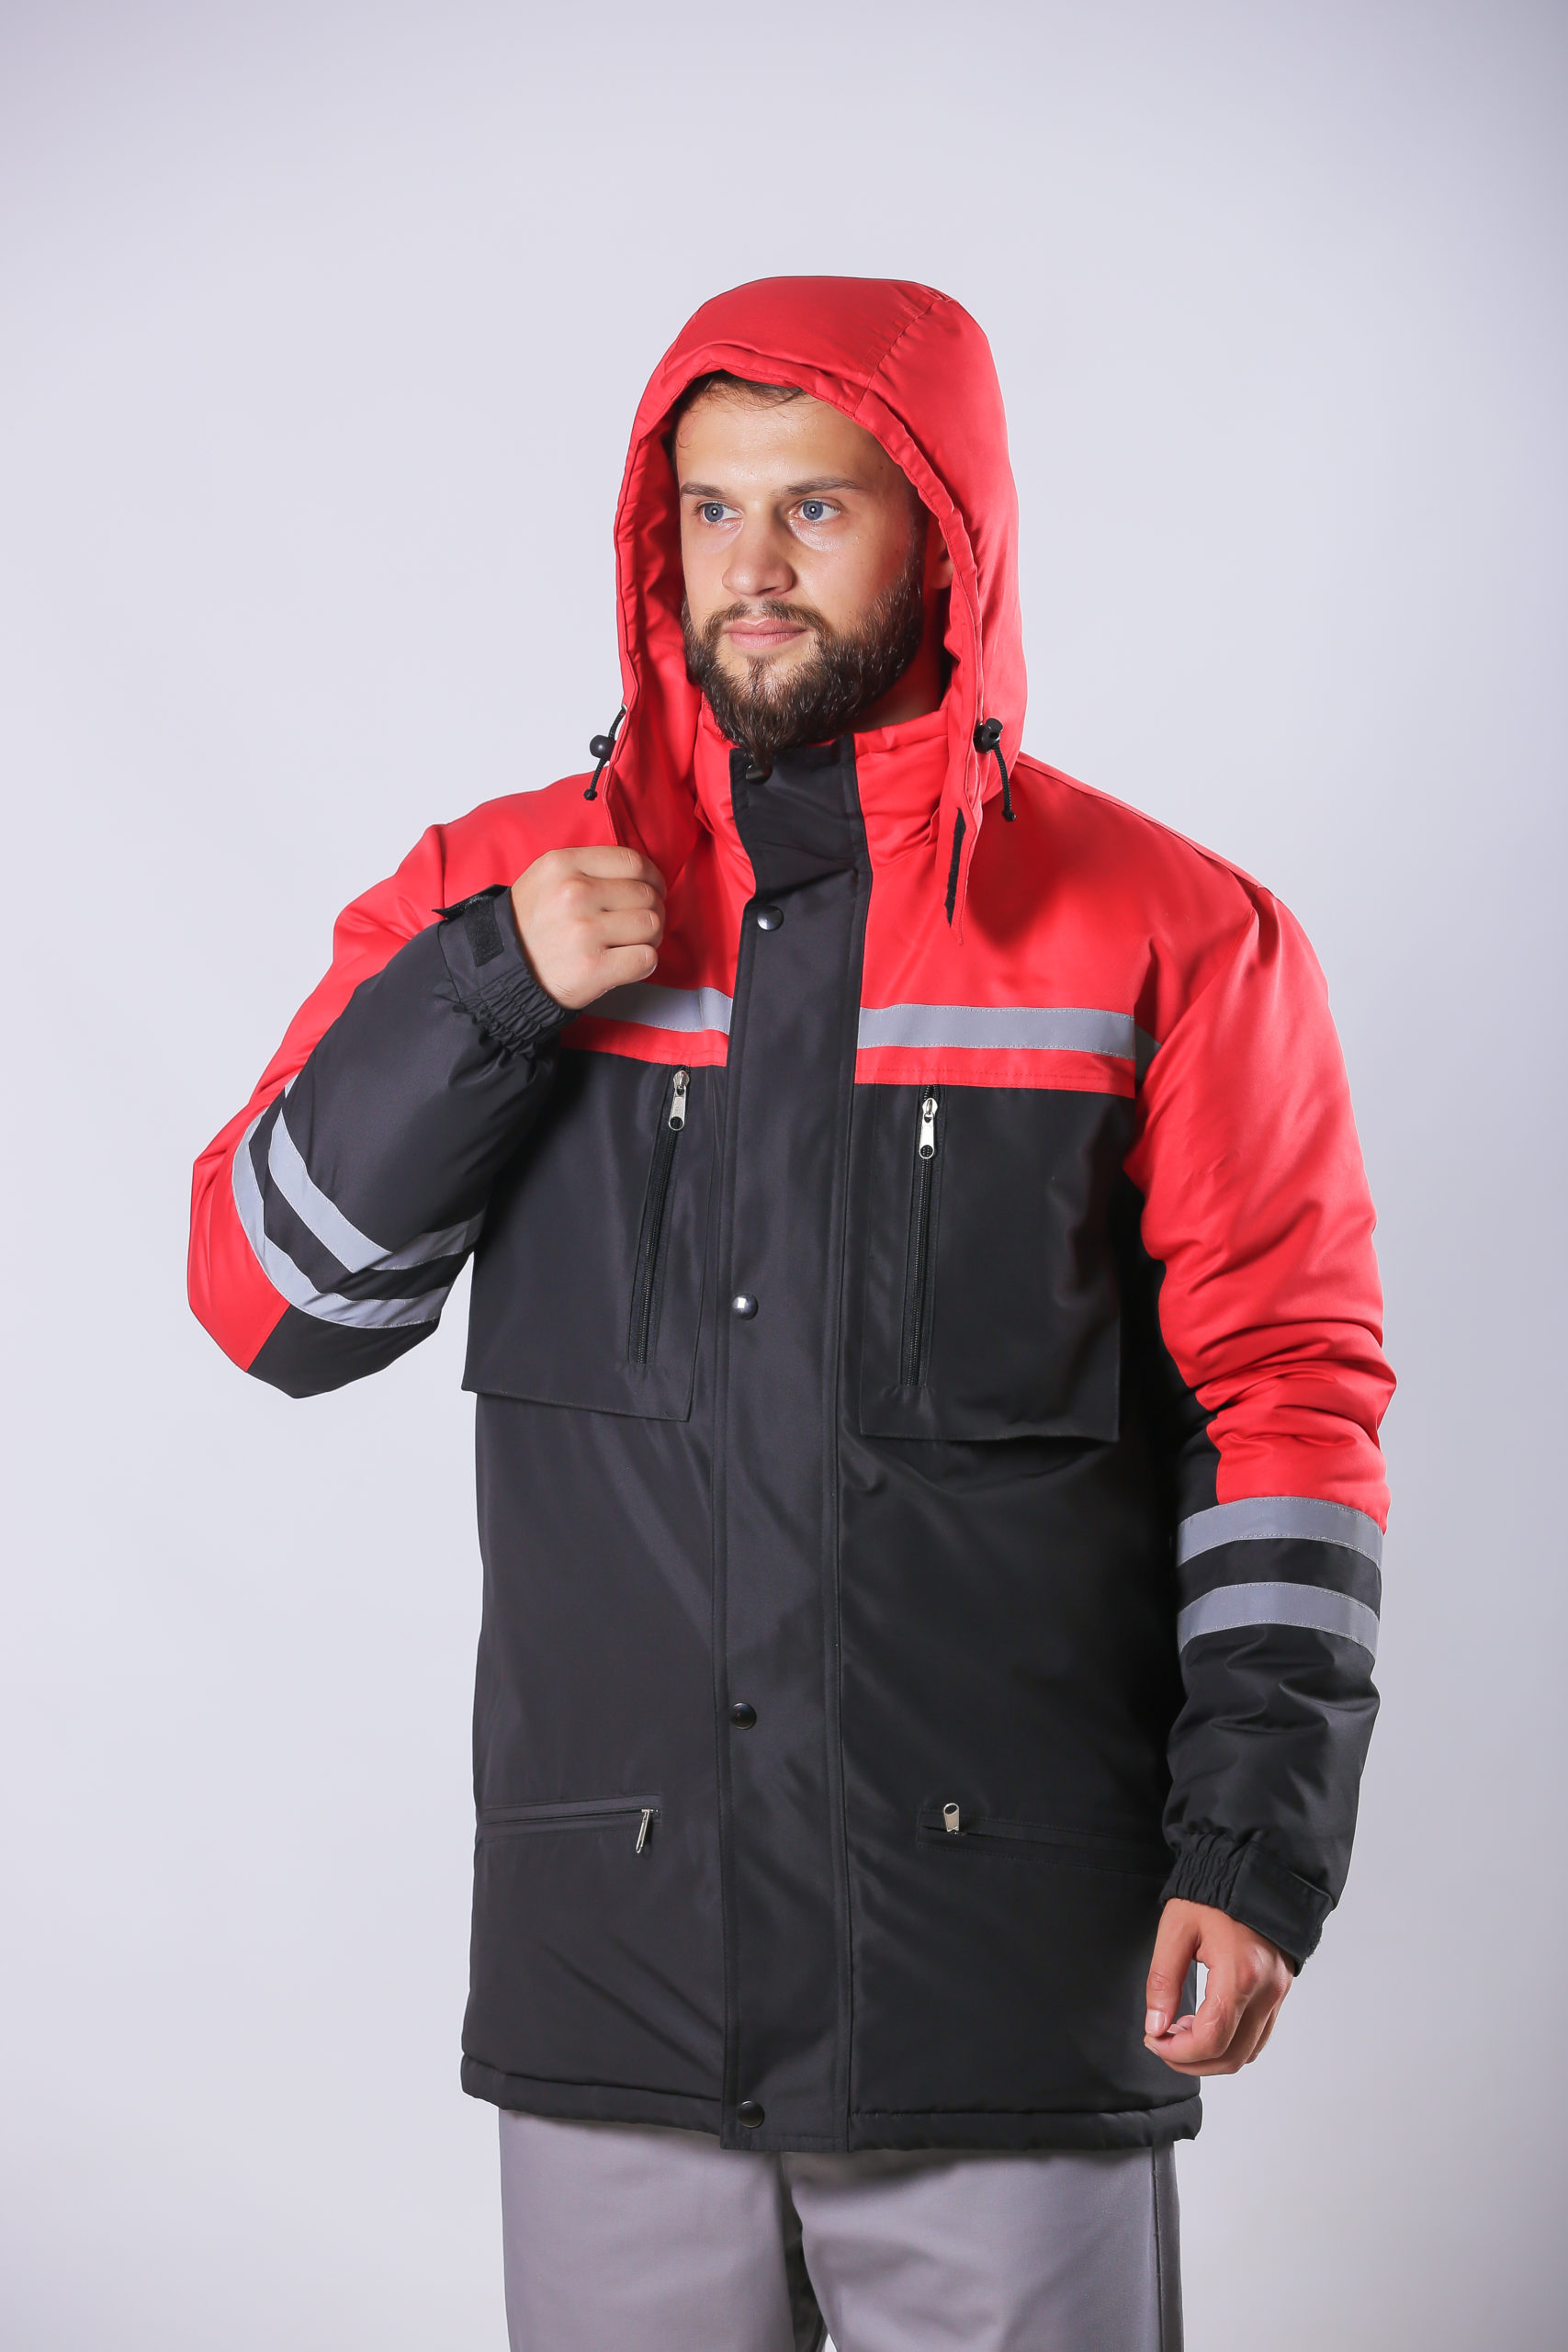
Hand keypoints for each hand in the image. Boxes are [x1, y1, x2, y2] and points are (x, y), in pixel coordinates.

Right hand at [510, 847, 666, 1011]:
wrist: (503, 970)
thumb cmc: (531, 925)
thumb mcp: (547, 878)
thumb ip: (590, 869)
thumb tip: (643, 875)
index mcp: (564, 865)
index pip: (633, 862)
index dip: (653, 877)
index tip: (653, 890)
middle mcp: (575, 894)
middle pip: (647, 895)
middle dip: (653, 910)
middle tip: (640, 924)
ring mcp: (584, 932)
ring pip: (652, 925)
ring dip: (650, 937)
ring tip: (632, 943)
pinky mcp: (593, 968)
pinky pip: (646, 958)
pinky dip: (644, 963)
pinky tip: (627, 962)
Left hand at [1144, 1898, 1291, 2074]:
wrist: (1251, 1871)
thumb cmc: (1212, 1895)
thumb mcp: (1176, 1929)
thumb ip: (1163, 1980)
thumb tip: (1156, 2026)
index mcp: (1240, 1974)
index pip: (1212, 2039)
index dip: (1178, 2052)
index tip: (1153, 2039)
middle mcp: (1266, 1990)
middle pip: (1232, 2057)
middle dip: (1191, 2061)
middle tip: (1161, 2042)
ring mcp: (1277, 1993)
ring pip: (1247, 2052)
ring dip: (1211, 2056)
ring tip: (1179, 2030)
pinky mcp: (1279, 1992)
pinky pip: (1257, 2036)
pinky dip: (1229, 2042)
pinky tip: (1203, 2023)